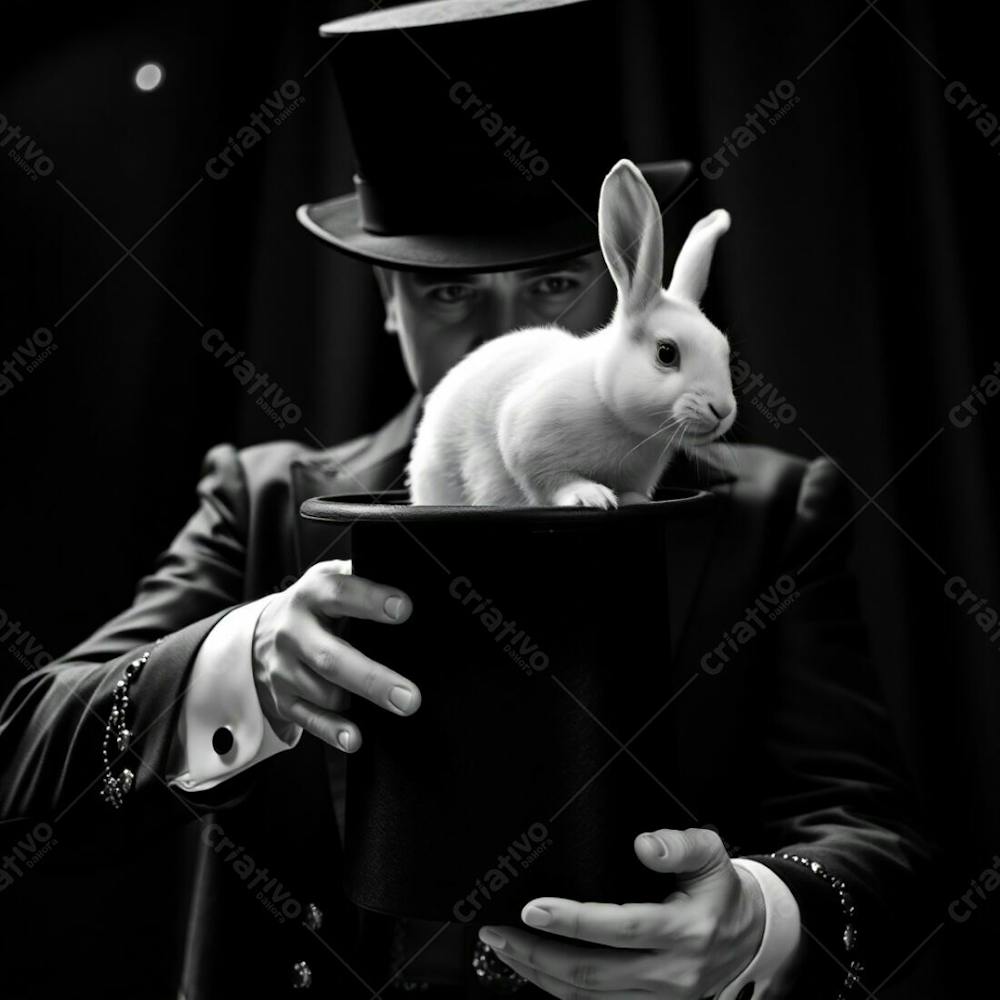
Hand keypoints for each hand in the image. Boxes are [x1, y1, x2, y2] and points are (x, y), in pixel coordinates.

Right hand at [251, 559, 418, 750]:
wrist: (261, 632)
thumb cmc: (312, 606)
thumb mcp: (329, 579)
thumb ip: (360, 576)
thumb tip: (404, 571)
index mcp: (311, 595)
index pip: (340, 593)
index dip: (370, 600)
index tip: (404, 610)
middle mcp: (294, 633)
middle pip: (332, 658)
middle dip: (373, 678)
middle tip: (410, 696)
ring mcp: (285, 669)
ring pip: (324, 692)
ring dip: (361, 702)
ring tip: (398, 704)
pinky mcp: (282, 699)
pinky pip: (309, 719)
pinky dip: (333, 731)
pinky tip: (356, 737)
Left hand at [478, 827, 764, 998]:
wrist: (753, 936)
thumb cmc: (722, 889)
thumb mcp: (712, 853)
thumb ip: (679, 844)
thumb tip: (643, 845)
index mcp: (686, 930)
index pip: (620, 929)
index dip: (571, 921)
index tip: (531, 908)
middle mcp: (673, 973)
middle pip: (593, 973)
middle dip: (537, 955)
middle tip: (497, 933)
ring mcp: (663, 999)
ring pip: (589, 999)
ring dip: (540, 977)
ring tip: (504, 950)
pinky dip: (560, 993)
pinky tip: (535, 970)